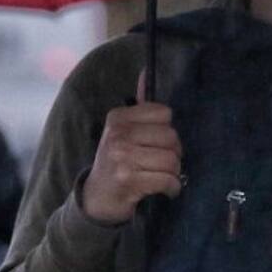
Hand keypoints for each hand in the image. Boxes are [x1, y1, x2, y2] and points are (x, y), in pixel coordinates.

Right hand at [82, 72, 182, 224]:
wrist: (97, 198)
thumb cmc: (116, 161)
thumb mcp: (122, 131)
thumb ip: (139, 106)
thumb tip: (145, 72)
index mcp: (117, 117)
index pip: (164, 114)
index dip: (167, 131)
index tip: (157, 143)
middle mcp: (118, 134)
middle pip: (171, 137)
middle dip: (174, 154)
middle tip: (162, 163)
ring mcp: (122, 157)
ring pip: (172, 160)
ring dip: (174, 173)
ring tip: (163, 177)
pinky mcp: (128, 180)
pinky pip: (168, 180)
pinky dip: (172, 188)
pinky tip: (164, 190)